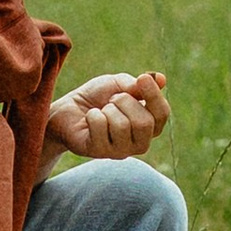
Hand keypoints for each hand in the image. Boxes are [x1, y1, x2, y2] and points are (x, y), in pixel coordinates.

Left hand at [48, 70, 169, 161]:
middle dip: (125, 102)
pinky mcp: (99, 152)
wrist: (68, 108)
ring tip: (100, 111)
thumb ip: (138, 85)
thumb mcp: (118, 84)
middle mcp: (139, 143)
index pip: (162, 114)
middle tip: (111, 100)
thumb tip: (161, 79)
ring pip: (122, 126)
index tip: (143, 78)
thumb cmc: (97, 97)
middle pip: (144, 123)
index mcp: (149, 125)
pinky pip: (100, 127)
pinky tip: (89, 120)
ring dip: (107, 109)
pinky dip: (93, 115)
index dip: (154, 95)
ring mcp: (120, 151)